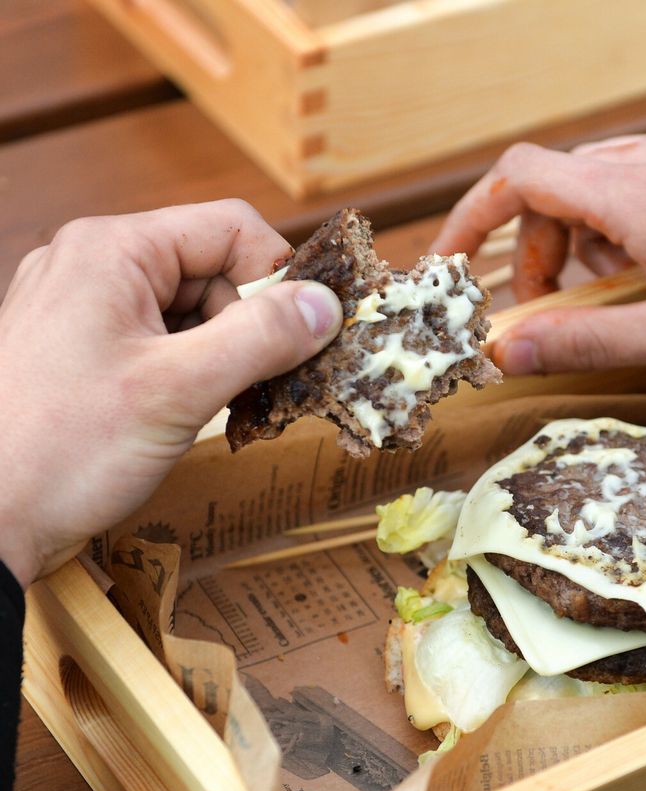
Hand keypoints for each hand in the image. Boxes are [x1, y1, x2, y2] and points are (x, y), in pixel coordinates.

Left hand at [0, 200, 341, 583]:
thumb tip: (328, 305)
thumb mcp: (179, 390)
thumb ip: (261, 339)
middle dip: (248, 325)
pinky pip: (160, 337)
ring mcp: (83, 305)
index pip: (231, 228)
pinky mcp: (81, 346)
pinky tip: (189, 412)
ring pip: (192, 307)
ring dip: (223, 353)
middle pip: (214, 268)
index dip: (277, 279)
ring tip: (215, 407)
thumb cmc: (61, 452)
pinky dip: (192, 370)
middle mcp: (93, 264)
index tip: (302, 337)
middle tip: (257, 386)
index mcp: (111, 250)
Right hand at [431, 123, 645, 374]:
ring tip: (632, 291)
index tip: (455, 260)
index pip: (522, 175)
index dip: (474, 216)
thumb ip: (583, 341)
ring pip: (609, 179)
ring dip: (595, 235)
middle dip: (543, 248)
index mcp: (639, 194)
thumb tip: (506, 351)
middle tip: (560, 309)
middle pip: (562, 184)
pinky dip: (641, 216)